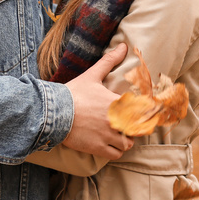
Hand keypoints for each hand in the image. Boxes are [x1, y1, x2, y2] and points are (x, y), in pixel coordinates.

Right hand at [62, 43, 133, 158]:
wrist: (54, 112)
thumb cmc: (73, 93)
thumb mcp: (92, 74)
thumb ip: (109, 61)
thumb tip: (123, 45)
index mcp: (117, 102)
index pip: (143, 110)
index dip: (144, 112)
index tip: (141, 113)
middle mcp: (116, 120)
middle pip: (137, 129)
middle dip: (133, 127)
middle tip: (126, 124)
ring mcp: (108, 135)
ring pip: (128, 144)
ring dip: (124, 140)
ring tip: (117, 135)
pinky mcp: (98, 148)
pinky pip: (116, 154)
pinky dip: (115, 151)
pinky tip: (109, 144)